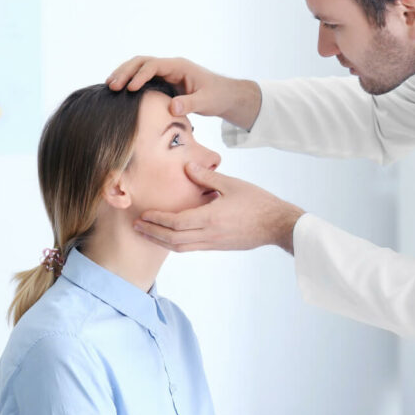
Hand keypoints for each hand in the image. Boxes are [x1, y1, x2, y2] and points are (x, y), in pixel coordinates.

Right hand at [107, 56, 261, 129]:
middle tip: (112, 86)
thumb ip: (191, 103)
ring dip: (124, 74)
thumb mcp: (207, 102)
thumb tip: (172, 108)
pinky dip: (130, 81)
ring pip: (139, 67)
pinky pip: (143, 77)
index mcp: (179, 66)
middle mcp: (170, 66)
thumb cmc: (219, 96)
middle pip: (142, 62)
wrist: (225, 96)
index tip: (130, 89)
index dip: (140, 76)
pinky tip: (119, 91)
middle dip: (125, 72)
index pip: (154, 65)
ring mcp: (166, 72)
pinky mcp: (164, 81)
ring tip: (109, 86)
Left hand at [133, 162, 304, 252]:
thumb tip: (187, 166)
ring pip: (180, 248)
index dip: (157, 220)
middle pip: (173, 239)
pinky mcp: (219, 247)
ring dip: (161, 242)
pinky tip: (171, 238)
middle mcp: (209, 234)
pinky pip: (192, 248)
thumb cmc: (258, 202)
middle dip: (152, 233)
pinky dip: (176, 244)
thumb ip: (207, 177)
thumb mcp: (232, 184)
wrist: (277, 224)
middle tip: (136, 226)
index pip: (175, 222)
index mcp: (210, 218)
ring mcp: (214, 243)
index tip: (144, 215)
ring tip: (147, 234)